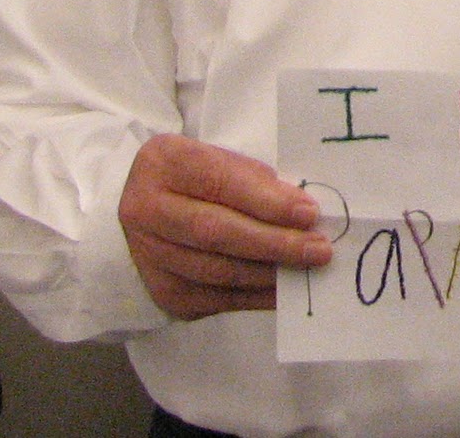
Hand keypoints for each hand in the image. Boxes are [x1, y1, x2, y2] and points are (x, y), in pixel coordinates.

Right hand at [118, 133, 331, 319]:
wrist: (141, 210)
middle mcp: (146, 209)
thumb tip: (300, 211)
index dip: (266, 201)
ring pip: (218, 271)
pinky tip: (283, 290)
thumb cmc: (192, 179)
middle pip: (217, 232)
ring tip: (307, 270)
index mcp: (163, 162)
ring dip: (269, 274)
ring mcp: (150, 255)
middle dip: (274, 242)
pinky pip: (217, 299)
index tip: (308, 212)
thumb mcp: (216, 159)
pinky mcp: (163, 292)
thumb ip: (252, 179)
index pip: (219, 182)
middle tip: (318, 249)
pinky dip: (255, 296)